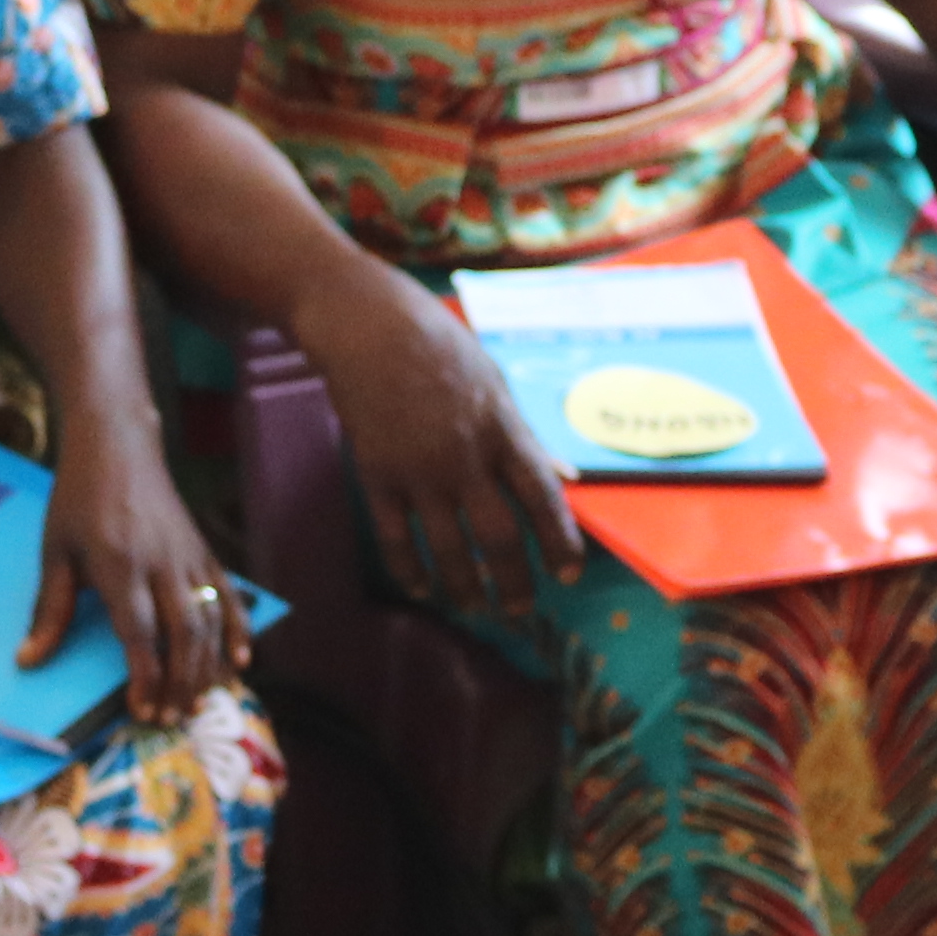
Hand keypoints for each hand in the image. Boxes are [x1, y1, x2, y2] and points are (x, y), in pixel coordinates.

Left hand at [31, 408, 248, 710]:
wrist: (117, 443)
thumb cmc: (78, 497)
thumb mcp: (55, 551)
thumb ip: (49, 608)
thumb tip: (28, 660)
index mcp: (120, 563)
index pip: (140, 632)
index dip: (145, 676)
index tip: (141, 710)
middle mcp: (162, 562)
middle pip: (183, 633)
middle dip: (181, 681)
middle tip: (171, 719)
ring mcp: (189, 556)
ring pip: (210, 619)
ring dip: (207, 666)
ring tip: (198, 703)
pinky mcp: (204, 550)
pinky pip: (228, 595)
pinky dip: (238, 629)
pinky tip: (242, 661)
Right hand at [299, 258, 584, 613]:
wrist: (367, 325)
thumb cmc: (440, 346)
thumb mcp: (496, 383)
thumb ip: (528, 438)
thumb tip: (567, 478)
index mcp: (501, 427)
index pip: (542, 496)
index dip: (560, 540)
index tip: (569, 575)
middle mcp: (464, 455)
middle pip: (499, 535)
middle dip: (515, 581)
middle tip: (522, 610)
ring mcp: (417, 469)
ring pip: (448, 547)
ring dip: (467, 586)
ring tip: (477, 607)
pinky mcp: (376, 475)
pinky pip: (394, 536)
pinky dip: (409, 568)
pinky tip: (422, 587)